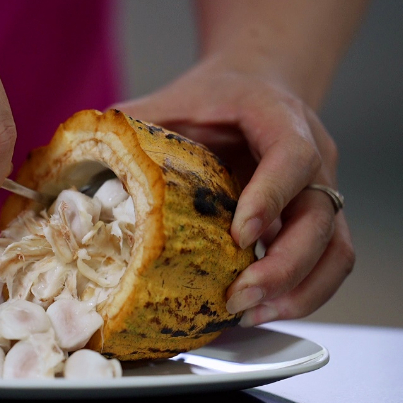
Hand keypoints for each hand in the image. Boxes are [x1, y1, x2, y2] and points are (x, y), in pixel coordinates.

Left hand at [112, 58, 354, 325]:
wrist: (254, 88)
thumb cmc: (210, 98)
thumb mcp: (167, 101)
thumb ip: (129, 126)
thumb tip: (68, 160)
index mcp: (277, 116)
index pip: (291, 155)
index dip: (270, 196)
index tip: (239, 232)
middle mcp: (313, 156)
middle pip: (320, 216)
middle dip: (281, 265)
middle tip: (236, 296)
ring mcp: (320, 191)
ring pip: (334, 250)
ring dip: (296, 291)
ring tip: (249, 315)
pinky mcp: (316, 221)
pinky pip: (329, 265)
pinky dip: (300, 295)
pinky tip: (261, 311)